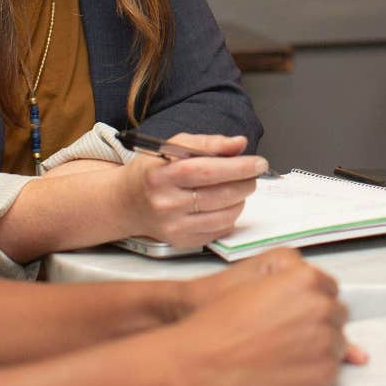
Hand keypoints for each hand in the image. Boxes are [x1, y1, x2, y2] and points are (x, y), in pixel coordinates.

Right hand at [118, 133, 264, 248]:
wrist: (126, 203)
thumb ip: (208, 142)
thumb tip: (239, 144)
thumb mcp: (172, 147)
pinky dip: (230, 216)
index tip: (258, 163)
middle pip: (219, 195)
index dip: (237, 167)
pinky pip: (219, 231)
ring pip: (224, 216)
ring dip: (241, 200)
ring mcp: (173, 227)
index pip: (206, 170)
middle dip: (245, 183)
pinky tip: (225, 205)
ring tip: (239, 188)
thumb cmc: (153, 171)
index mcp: (161, 175)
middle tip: (253, 174)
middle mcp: (165, 204)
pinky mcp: (180, 242)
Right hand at [169, 254, 362, 385]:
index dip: (309, 302)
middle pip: (336, 315)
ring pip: (337, 343)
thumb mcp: (256, 286)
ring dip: (317, 349)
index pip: (328, 288)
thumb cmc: (219, 325)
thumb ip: (296, 288)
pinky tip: (284, 370)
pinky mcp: (324, 373)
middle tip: (283, 335)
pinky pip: (332, 371)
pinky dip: (313, 374)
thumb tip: (325, 299)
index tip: (294, 313)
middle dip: (316, 324)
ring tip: (280, 353)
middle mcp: (321, 307)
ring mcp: (325, 341)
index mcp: (306, 279)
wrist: (199, 363)